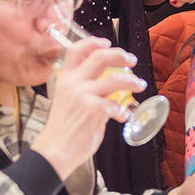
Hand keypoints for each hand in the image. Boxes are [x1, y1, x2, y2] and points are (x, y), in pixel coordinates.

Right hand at [34, 36, 144, 179]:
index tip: (107, 42)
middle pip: (100, 57)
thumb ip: (84, 89)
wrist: (54, 151)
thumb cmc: (62, 130)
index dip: (93, 43)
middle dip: (120, 55)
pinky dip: (123, 111)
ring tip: (139, 84)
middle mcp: (73, 83)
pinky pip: (116, 104)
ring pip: (115, 78)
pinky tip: (123, 116)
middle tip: (132, 60)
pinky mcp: (93, 110)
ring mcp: (82, 95)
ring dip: (132, 80)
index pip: (76, 50)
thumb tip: (107, 85)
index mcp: (65, 79)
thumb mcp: (67, 101)